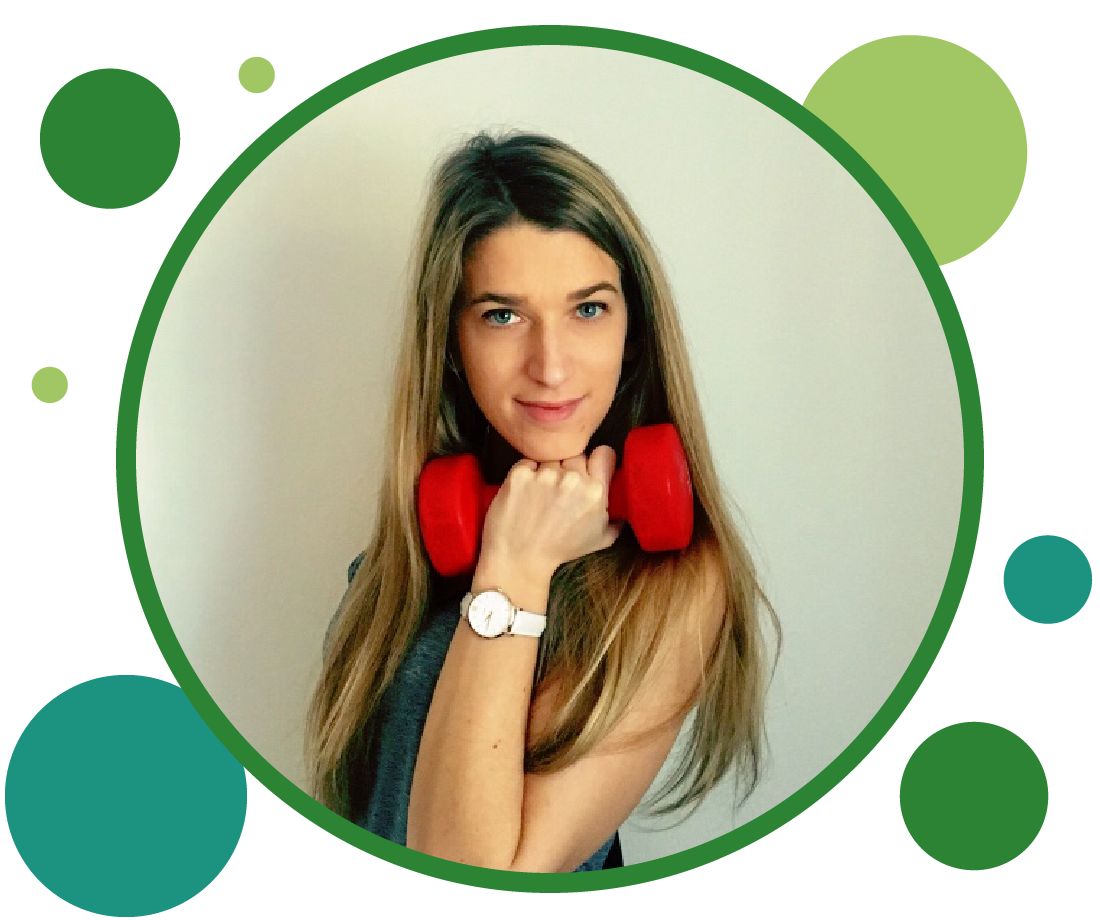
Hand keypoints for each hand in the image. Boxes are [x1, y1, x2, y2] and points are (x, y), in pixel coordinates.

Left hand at [478, 446, 623, 580]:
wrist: (519, 559)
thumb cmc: (559, 550)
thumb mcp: (600, 540)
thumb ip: (616, 520)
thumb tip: (625, 511)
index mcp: (595, 492)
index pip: (604, 453)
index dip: (596, 460)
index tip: (589, 469)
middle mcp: (572, 480)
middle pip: (575, 455)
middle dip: (569, 468)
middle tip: (560, 489)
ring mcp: (545, 475)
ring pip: (550, 458)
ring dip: (546, 471)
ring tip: (540, 494)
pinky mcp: (520, 474)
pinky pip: (527, 462)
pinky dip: (526, 474)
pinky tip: (525, 493)